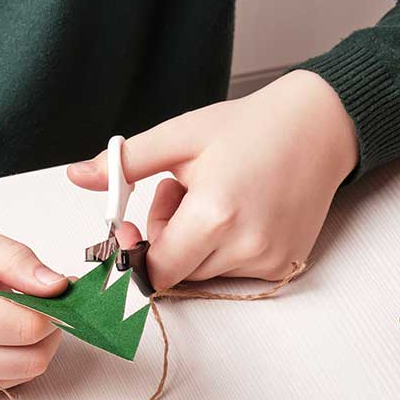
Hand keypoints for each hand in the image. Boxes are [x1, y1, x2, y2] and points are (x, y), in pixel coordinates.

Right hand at [0, 214, 67, 393]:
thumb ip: (8, 257)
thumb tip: (57, 283)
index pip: (27, 327)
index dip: (55, 306)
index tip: (56, 283)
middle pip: (30, 361)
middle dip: (49, 330)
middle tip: (35, 295)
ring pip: (15, 377)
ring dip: (28, 346)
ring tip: (3, 307)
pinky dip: (6, 359)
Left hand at [67, 70, 357, 289]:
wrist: (321, 125)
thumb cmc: (251, 127)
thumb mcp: (180, 136)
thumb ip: (125, 164)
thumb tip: (78, 177)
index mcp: (214, 214)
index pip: (156, 270)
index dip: (140, 251)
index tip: (135, 227)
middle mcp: (245, 245)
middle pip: (179, 273)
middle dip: (169, 240)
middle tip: (181, 194)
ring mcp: (270, 259)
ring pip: (206, 274)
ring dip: (198, 245)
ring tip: (215, 197)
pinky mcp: (286, 264)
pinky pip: (236, 271)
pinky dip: (228, 249)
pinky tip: (242, 211)